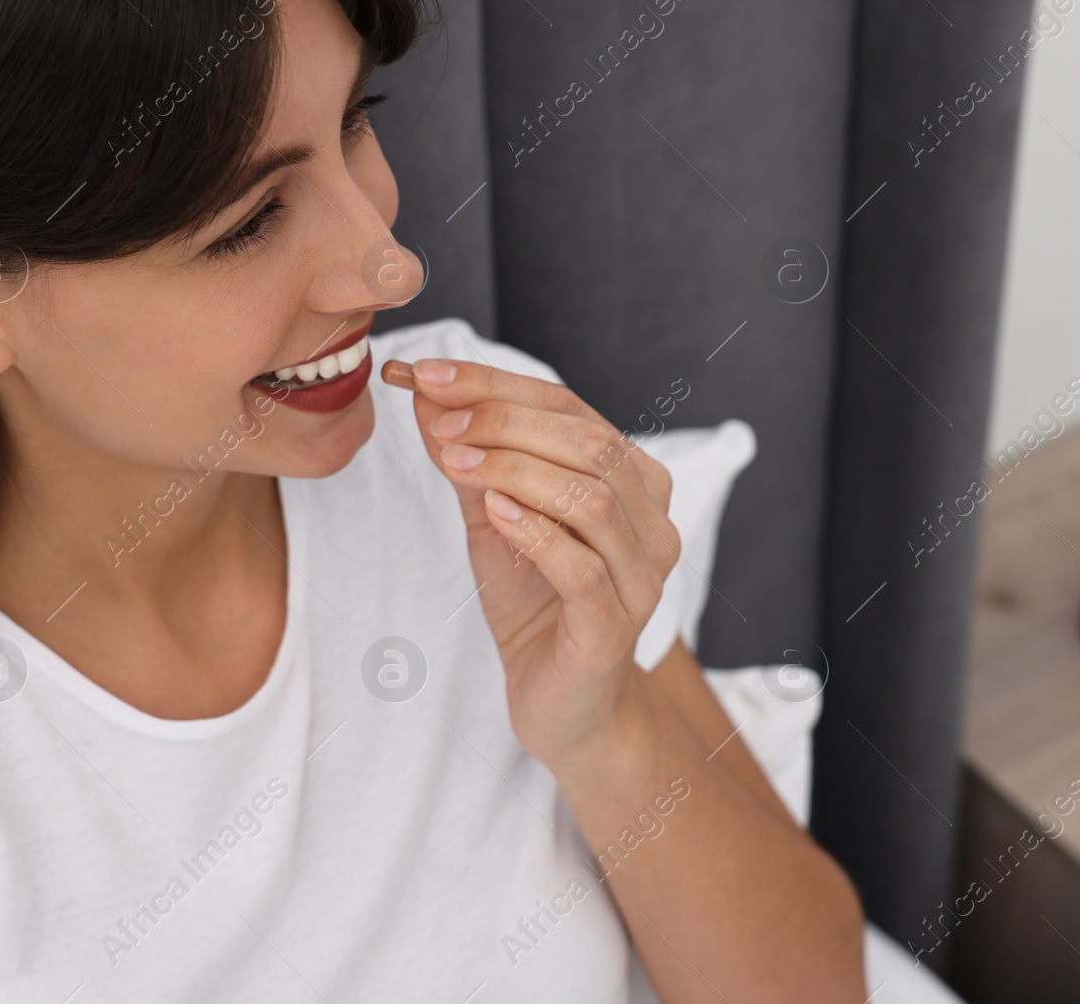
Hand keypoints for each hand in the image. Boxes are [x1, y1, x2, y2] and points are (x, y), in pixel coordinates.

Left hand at [380, 356, 680, 770]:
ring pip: (593, 500)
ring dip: (517, 470)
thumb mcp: (492, 520)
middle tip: (439, 417)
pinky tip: (494, 511)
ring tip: (456, 460)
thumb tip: (427, 396)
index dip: (497, 385)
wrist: (563, 707)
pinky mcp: (614, 628)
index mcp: (632, 482)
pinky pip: (584, 569)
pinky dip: (536, 532)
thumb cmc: (535, 607)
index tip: (426, 373)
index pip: (570, 409)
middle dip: (505, 420)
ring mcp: (642, 578)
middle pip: (589, 444)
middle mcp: (652, 524)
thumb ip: (469, 461)